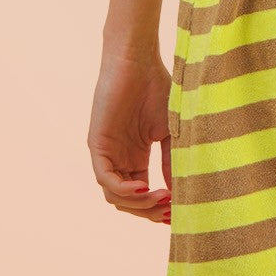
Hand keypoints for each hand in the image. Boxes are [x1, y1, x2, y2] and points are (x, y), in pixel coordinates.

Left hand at [88, 47, 172, 222]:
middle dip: (149, 212)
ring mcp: (107, 153)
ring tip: (161, 199)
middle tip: (170, 212)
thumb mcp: (170, 132)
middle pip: (128, 202)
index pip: (142, 195)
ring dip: (139, 204)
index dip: (158, 209)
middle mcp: (119, 159)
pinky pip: (105, 178)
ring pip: (115, 196)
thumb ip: (171, 162)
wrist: (139, 61)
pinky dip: (123, 189)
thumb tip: (179, 193)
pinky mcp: (97, 145)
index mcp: (135, 158)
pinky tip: (144, 189)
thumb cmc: (157, 88)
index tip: (179, 214)